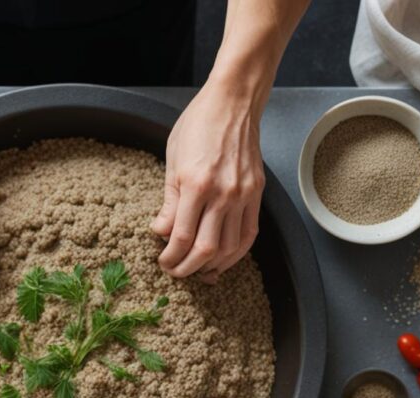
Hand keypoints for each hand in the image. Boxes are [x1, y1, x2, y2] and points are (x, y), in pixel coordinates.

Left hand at [152, 82, 264, 283]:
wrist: (233, 104)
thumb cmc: (198, 125)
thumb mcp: (172, 161)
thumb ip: (169, 201)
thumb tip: (162, 232)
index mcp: (196, 185)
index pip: (181, 237)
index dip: (170, 258)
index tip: (163, 262)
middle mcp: (222, 193)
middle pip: (206, 249)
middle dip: (188, 268)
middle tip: (176, 272)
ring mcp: (243, 195)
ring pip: (231, 248)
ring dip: (212, 265)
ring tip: (198, 270)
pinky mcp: (257, 193)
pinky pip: (250, 234)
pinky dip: (236, 253)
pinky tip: (223, 259)